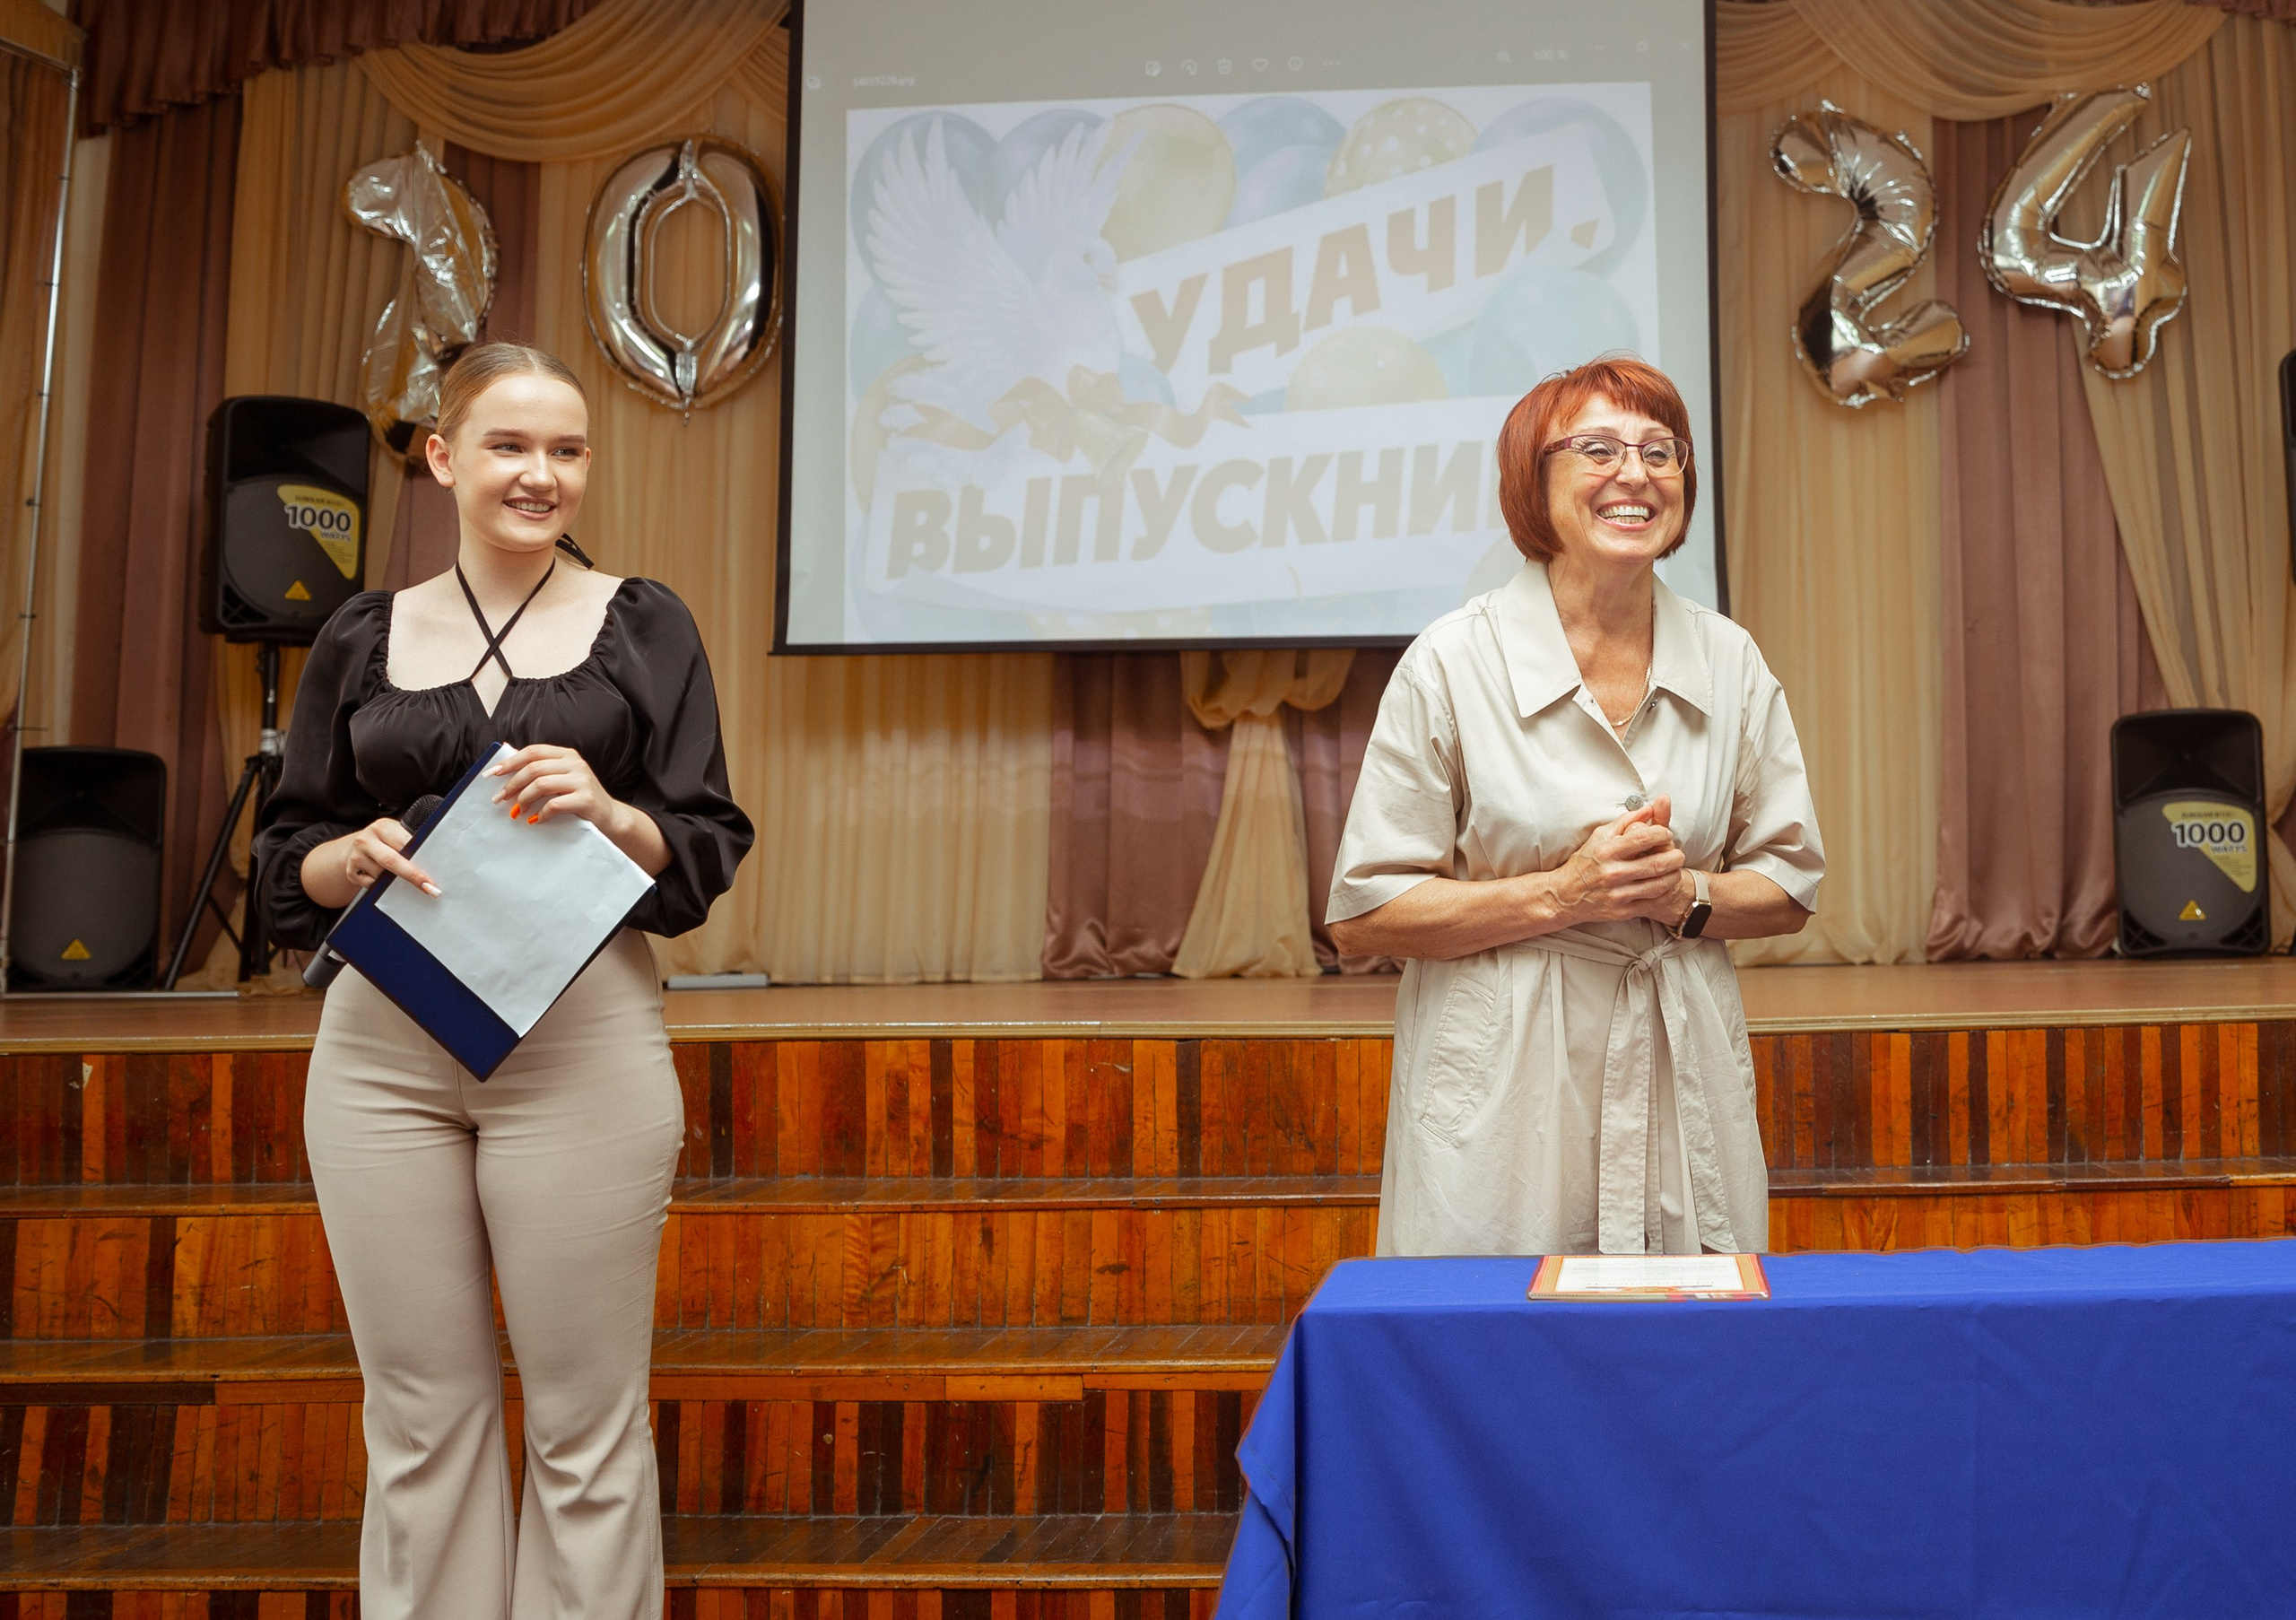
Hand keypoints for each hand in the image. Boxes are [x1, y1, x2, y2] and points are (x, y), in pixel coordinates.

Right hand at [313, 816, 438, 902]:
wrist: (357, 846)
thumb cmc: (385, 841)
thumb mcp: (396, 834)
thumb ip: (409, 843)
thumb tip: (433, 861)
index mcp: (382, 827)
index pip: (404, 844)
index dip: (419, 860)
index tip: (431, 875)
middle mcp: (366, 840)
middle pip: (391, 861)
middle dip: (412, 876)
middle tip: (428, 888)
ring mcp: (356, 856)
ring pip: (381, 876)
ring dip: (395, 881)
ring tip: (400, 878)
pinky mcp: (350, 872)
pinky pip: (371, 885)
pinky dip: (381, 887)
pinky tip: (382, 880)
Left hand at [488, 743, 627, 832]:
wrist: (610, 817)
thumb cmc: (580, 799)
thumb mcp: (563, 779)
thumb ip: (542, 770)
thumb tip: (507, 765)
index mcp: (567, 755)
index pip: (533, 751)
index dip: (510, 762)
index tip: (492, 774)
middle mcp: (575, 764)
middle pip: (534, 768)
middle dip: (512, 784)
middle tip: (500, 798)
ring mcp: (582, 780)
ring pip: (541, 784)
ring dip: (523, 799)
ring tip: (518, 811)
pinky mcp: (586, 799)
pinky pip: (554, 804)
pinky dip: (541, 813)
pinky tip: (537, 820)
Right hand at [1551, 797, 1684, 925]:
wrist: (1565, 895)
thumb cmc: (1584, 862)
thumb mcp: (1599, 836)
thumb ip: (1625, 822)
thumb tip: (1649, 809)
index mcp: (1607, 851)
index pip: (1644, 838)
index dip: (1662, 833)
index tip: (1666, 834)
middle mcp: (1612, 873)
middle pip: (1657, 863)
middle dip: (1675, 856)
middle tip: (1678, 854)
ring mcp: (1617, 894)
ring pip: (1659, 885)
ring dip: (1674, 875)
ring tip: (1675, 868)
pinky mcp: (1621, 911)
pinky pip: (1652, 902)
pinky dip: (1663, 892)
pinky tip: (1664, 884)